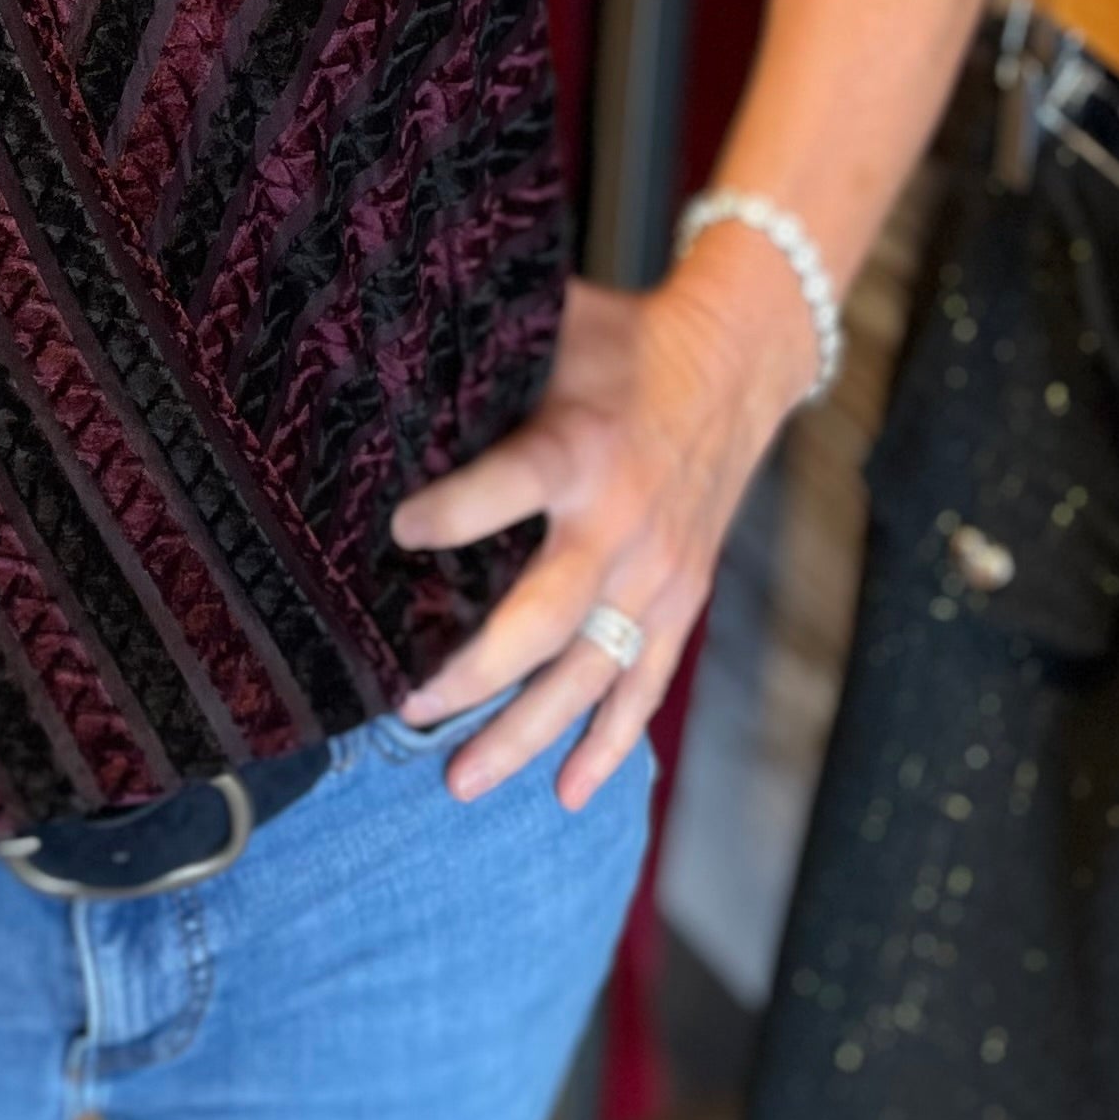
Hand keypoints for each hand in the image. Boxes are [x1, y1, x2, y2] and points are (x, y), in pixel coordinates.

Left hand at [387, 269, 790, 810]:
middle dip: (475, 671)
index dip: (450, 516)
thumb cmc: (622, 344)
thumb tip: (382, 360)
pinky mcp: (682, 601)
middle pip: (546, 618)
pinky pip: (643, 684)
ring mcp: (657, 574)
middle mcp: (621, 523)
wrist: (736, 363)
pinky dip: (609, 743)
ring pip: (590, 674)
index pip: (506, 488)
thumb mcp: (554, 327)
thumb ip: (483, 355)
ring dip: (525, 732)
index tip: (396, 534)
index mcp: (580, 448)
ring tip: (460, 779)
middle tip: (411, 708)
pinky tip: (567, 792)